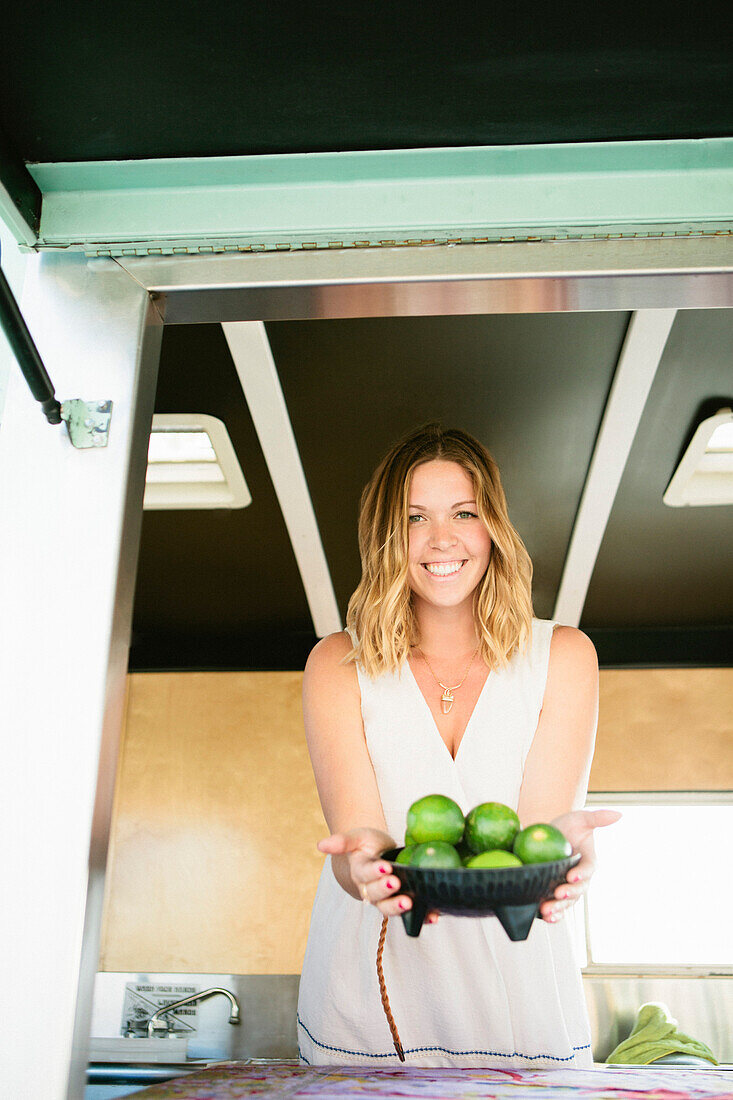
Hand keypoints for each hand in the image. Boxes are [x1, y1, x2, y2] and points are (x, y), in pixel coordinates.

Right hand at [317, 827, 438, 923]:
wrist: (373, 856)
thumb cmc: (365, 845)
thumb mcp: (355, 838)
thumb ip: (341, 841)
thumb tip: (320, 845)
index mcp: (360, 872)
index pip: (365, 875)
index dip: (374, 873)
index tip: (385, 867)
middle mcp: (371, 890)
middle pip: (377, 895)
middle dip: (387, 891)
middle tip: (397, 883)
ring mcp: (386, 899)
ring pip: (390, 908)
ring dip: (399, 908)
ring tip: (411, 903)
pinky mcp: (400, 901)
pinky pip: (410, 913)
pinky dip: (422, 916)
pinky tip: (434, 916)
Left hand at [539, 808, 621, 923]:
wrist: (551, 836)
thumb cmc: (569, 826)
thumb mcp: (581, 818)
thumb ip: (597, 817)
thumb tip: (618, 814)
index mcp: (588, 862)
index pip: (588, 870)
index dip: (581, 874)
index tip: (572, 875)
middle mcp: (580, 879)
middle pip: (577, 890)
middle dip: (569, 894)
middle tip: (558, 894)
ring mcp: (569, 888)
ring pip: (567, 902)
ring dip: (558, 908)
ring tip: (546, 910)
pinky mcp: (556, 894)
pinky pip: (557, 907)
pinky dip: (553, 915)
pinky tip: (544, 918)